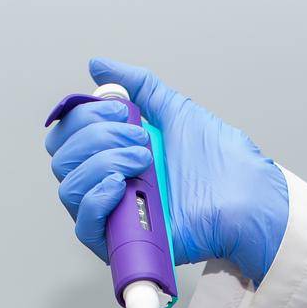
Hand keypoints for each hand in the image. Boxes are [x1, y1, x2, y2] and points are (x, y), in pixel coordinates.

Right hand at [44, 58, 288, 283]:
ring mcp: (113, 213)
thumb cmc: (220, 163)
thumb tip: (99, 65)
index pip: (67, 133)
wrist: (244, 199)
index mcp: (113, 153)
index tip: (124, 110)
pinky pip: (83, 225)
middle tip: (140, 138)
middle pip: (61, 157)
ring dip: (102, 162)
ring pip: (68, 186)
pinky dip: (95, 197)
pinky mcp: (122, 242)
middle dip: (97, 136)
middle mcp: (106, 182)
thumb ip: (137, 86)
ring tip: (142, 160)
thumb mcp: (174, 110)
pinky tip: (120, 183)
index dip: (85, 115)